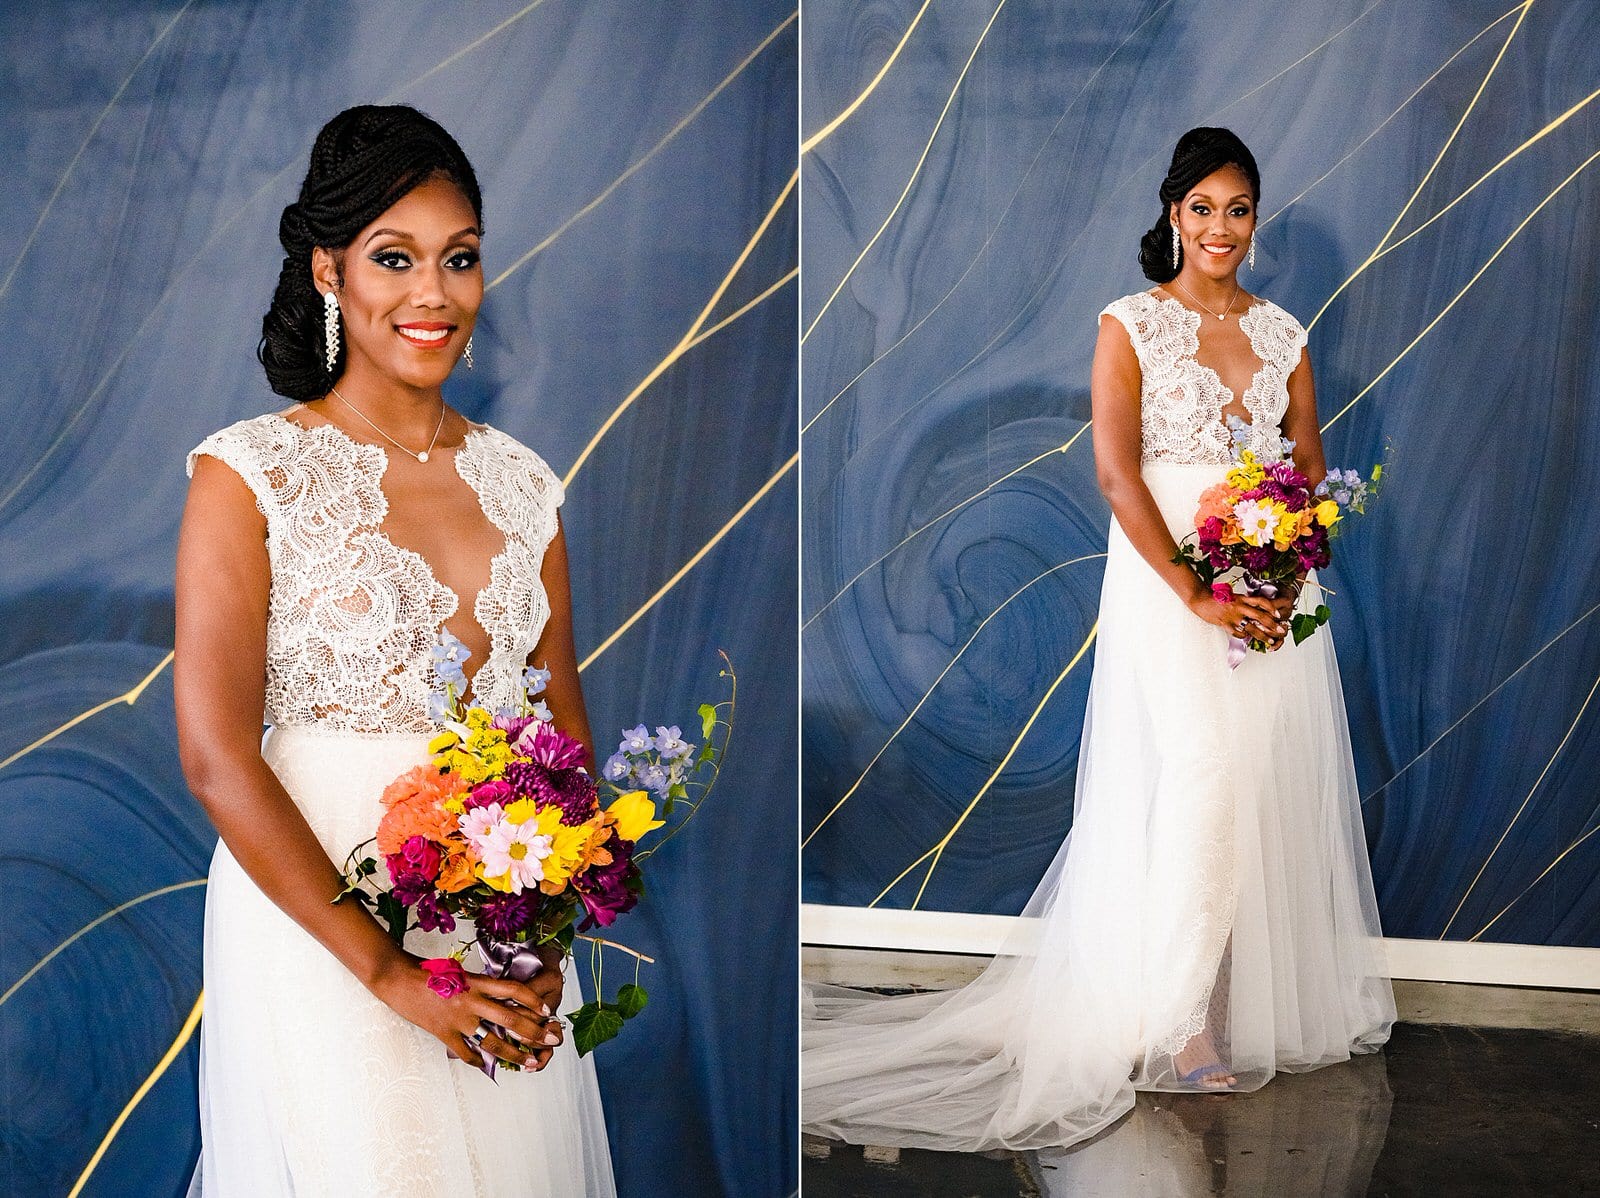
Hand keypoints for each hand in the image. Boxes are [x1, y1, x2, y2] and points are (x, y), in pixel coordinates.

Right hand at [371, 952, 566, 1070]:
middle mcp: (472, 1000)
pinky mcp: (443, 1034)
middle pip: (511, 1019)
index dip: (533, 1001)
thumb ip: (479, 985)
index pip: (514, 990)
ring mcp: (458, 1020)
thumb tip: (500, 996)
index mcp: (477, 982)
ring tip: (530, 1063)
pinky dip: (478, 1061)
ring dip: (514, 1054)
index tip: (547, 1012)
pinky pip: (466, 1052)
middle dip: (535, 1032)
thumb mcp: (459, 972)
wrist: (398, 978)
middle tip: (552, 1040)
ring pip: (493, 1041)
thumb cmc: (429, 972)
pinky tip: (487, 1067)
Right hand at [1188, 588, 1287, 649]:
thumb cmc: (1216, 598)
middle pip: (1260, 616)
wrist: (1201, 599)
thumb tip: (1255, 610)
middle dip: (1273, 625)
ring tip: (1270, 641)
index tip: (1278, 615)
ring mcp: (1232, 616)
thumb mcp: (1233, 597)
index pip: (1261, 602)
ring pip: (1251, 627)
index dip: (1271, 608)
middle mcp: (1239, 606)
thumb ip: (1244, 603)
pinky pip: (1237, 632)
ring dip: (1263, 635)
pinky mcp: (1224, 623)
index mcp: (1242, 598)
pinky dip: (1243, 636)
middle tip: (1281, 631)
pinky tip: (1246, 637)